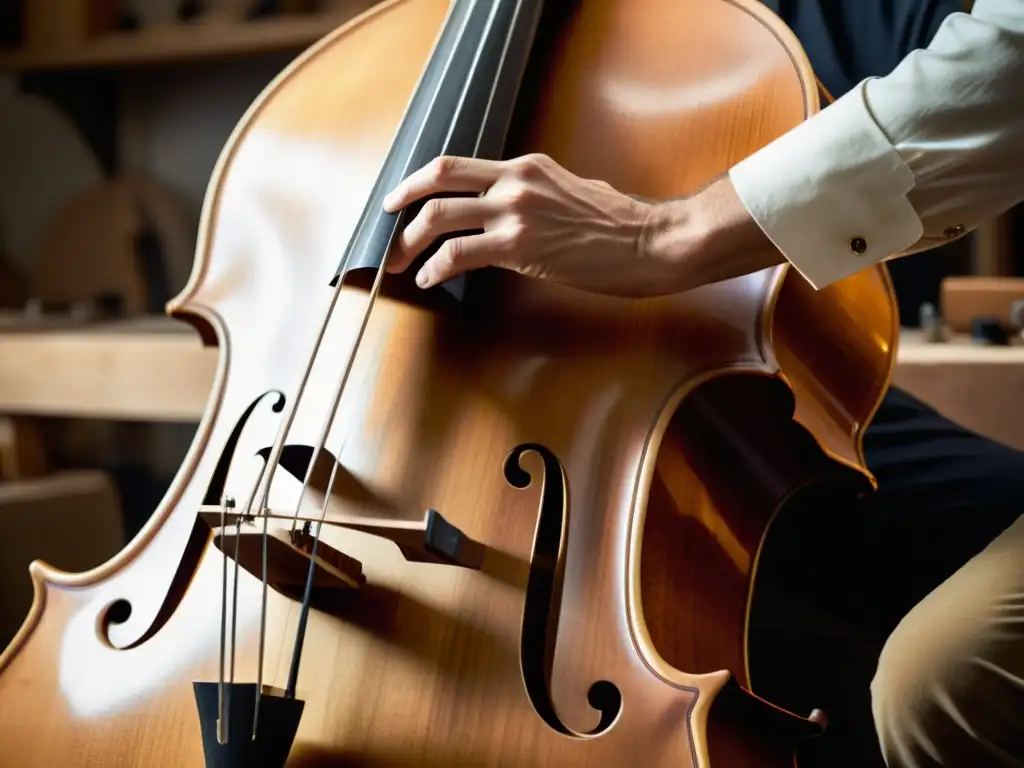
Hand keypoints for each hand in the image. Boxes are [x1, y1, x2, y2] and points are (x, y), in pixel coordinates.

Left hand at [382, 153, 676, 296]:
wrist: (649, 242)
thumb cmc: (620, 225)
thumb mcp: (574, 191)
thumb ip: (540, 194)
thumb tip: (519, 211)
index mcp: (526, 166)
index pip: (460, 165)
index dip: (423, 179)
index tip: (405, 197)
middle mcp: (515, 181)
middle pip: (438, 178)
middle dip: (402, 201)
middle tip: (387, 223)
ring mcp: (515, 212)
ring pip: (439, 216)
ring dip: (409, 241)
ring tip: (399, 262)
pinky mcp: (519, 246)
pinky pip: (459, 253)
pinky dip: (435, 267)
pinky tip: (430, 279)